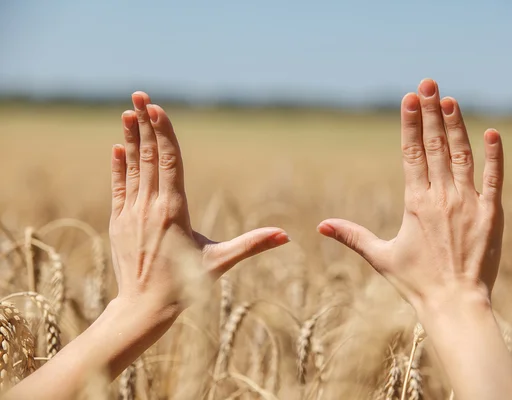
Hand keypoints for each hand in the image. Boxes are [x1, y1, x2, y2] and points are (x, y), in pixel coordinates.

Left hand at [110, 91, 289, 314]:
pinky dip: (118, 166)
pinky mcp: (119, 222)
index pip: (170, 162)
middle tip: (139, 95)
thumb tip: (286, 236)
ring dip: (131, 140)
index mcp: (175, 211)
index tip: (156, 108)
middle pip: (148, 157)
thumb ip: (252, 244)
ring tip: (128, 113)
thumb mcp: (221, 262)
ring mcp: (131, 214)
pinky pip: (118, 187)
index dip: (163, 133)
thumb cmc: (186, 285)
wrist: (144, 307)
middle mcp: (149, 207)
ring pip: (132, 168)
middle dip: (145, 125)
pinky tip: (117, 148)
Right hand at [317, 79, 503, 308]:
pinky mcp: (491, 213)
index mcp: (415, 203)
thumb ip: (351, 236)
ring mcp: (469, 203)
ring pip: (462, 155)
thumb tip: (320, 226)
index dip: (411, 124)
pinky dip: (494, 156)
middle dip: (432, 112)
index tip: (410, 99)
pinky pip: (493, 179)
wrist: (455, 303)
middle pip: (437, 146)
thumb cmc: (415, 281)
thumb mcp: (380, 256)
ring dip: (457, 126)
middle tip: (429, 84)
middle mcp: (442, 197)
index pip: (412, 153)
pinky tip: (493, 133)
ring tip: (451, 100)